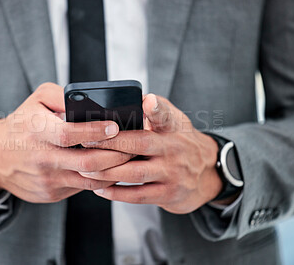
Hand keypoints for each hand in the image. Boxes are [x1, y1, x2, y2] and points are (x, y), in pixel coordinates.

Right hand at [0, 82, 132, 202]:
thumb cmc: (21, 125)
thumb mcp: (36, 100)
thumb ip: (61, 95)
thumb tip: (89, 101)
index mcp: (37, 131)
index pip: (69, 134)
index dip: (95, 131)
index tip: (116, 126)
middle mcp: (43, 158)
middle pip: (87, 162)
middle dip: (117, 155)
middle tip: (134, 145)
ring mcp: (48, 179)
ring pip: (90, 180)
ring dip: (114, 171)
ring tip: (129, 159)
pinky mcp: (51, 193)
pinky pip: (82, 188)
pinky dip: (100, 179)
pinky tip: (110, 169)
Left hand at [80, 94, 221, 213]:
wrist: (208, 173)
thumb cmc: (180, 143)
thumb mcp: (176, 122)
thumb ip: (157, 111)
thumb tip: (136, 98)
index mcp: (173, 128)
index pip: (165, 115)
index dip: (156, 108)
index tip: (147, 101)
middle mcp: (174, 149)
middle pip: (140, 144)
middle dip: (111, 143)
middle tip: (86, 142)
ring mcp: (172, 173)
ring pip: (135, 172)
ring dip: (107, 171)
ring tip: (85, 168)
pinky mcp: (169, 194)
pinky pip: (138, 195)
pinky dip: (116, 192)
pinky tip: (99, 188)